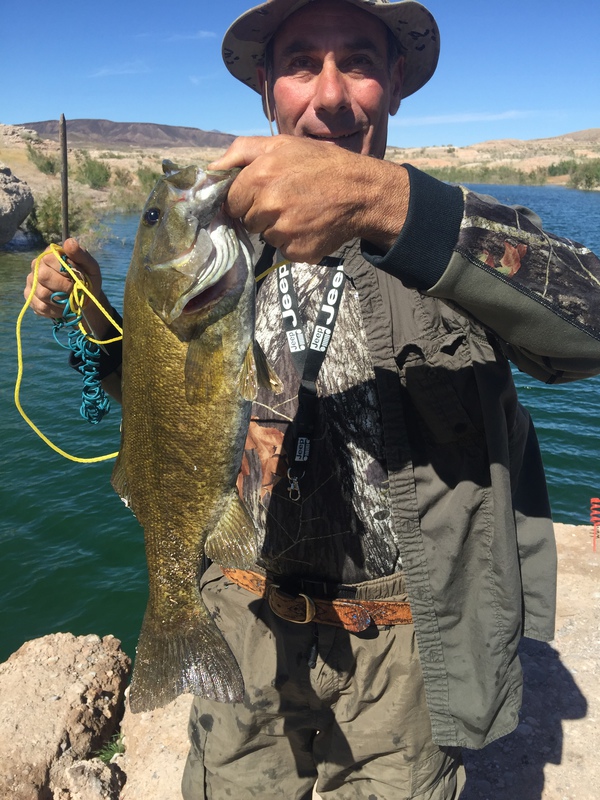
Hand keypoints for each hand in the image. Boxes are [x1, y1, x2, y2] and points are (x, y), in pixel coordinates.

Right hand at [25, 238, 110, 335]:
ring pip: (42, 293)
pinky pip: (40, 306)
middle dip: (64, 288)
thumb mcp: (91, 267)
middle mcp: (37, 265)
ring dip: (61, 301)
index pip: (52, 260)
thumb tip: (69, 242)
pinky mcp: (30, 297)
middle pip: (43, 277)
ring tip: (70, 300)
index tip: (79, 279)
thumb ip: (81, 255)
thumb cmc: (87, 280)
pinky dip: (55, 310)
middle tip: (74, 292)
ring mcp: (32, 282)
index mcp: (51, 254)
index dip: (67, 273)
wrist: (84, 298)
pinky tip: (62, 308)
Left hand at [209, 135, 408, 262]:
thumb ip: (240, 152)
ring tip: (302, 211)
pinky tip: (310, 226)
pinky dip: (295, 242)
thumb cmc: (319, 164)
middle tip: (288, 199)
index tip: (263, 193)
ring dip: (279, 228)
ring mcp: (283, 232)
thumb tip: (209, 169)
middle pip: (248, 220)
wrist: (361, 192)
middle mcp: (268, 206)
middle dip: (262, 212)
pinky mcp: (298, 251)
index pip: (232, 201)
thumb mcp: (281, 144)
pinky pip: (284, 250)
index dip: (246, 198)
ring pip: (266, 236)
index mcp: (259, 177)